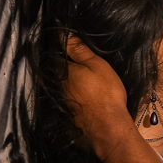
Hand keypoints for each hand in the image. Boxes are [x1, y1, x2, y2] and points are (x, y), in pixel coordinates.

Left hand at [63, 35, 131, 159]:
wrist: (108, 128)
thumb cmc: (105, 94)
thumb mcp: (97, 65)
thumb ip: (79, 49)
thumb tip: (63, 34)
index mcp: (61, 71)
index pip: (54, 54)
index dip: (61, 49)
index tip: (68, 46)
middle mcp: (56, 86)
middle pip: (55, 71)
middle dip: (64, 66)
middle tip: (78, 63)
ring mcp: (60, 101)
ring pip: (60, 86)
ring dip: (68, 82)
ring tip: (82, 81)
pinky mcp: (65, 114)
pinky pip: (65, 100)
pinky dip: (72, 96)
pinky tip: (83, 97)